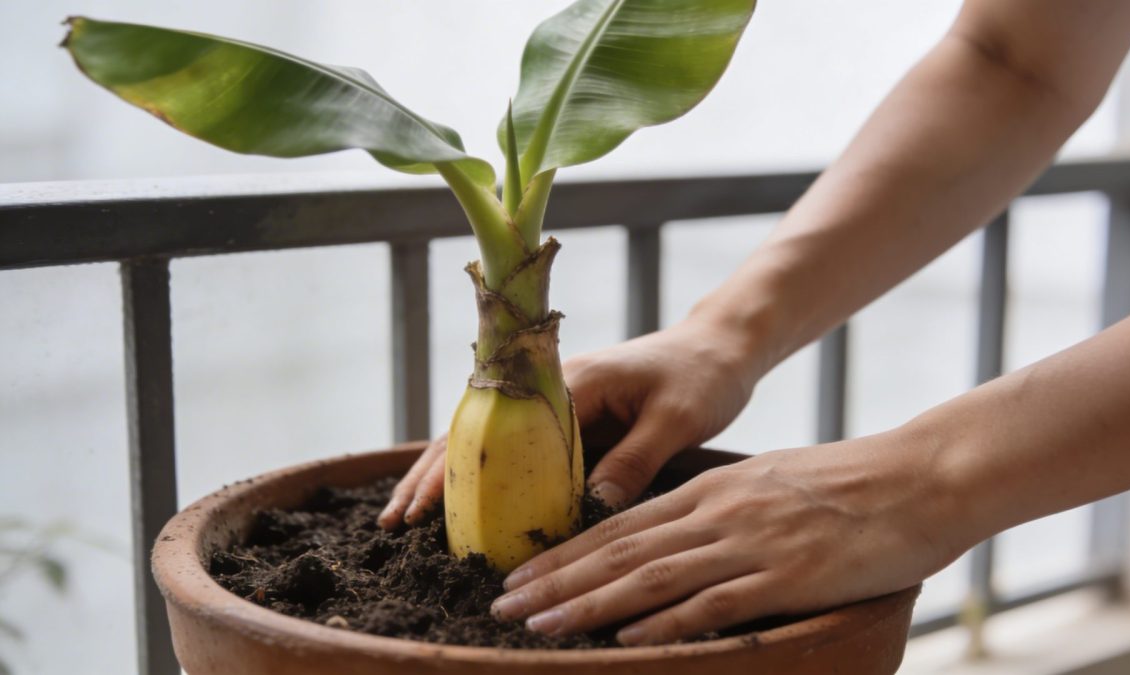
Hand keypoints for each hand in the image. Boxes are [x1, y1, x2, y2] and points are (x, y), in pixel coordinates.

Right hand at [378, 317, 757, 527]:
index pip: (494, 427)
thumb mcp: (676, 420)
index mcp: (570, 381)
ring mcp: (556, 404)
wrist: (721, 348)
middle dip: (431, 476)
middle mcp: (551, 388)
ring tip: (408, 519)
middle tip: (393, 522)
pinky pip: (519, 452)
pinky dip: (488, 477)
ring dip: (448, 478)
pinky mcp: (570, 419)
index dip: (454, 469)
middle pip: (475, 433)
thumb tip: (590, 510)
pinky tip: (465, 506)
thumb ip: (633, 462)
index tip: (421, 507)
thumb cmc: (703, 376)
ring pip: (489, 442)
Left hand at [489, 429, 966, 644]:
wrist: (918, 476)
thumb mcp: (769, 483)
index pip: (619, 525)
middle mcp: (717, 513)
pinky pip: (713, 603)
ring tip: (539, 626)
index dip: (564, 554)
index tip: (520, 576)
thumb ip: (722, 511)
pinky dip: (665, 624)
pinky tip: (626, 642)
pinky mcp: (786, 576)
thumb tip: (680, 540)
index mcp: (712, 490)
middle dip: (555, 580)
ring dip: (589, 604)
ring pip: (651, 576)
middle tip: (501, 605)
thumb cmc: (848, 483)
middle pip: (619, 550)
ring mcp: (750, 544)